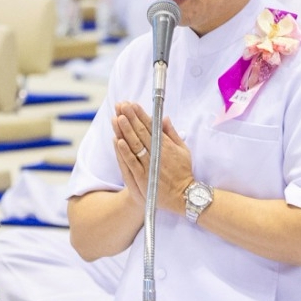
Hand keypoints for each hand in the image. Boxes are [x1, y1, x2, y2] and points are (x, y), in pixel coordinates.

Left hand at [115, 101, 194, 215]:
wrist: (183, 196)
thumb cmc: (183, 171)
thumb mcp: (183, 150)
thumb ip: (172, 133)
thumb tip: (164, 118)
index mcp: (167, 145)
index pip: (151, 126)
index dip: (140, 114)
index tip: (132, 104)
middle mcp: (157, 153)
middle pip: (140, 133)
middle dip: (130, 118)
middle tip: (121, 105)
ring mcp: (149, 165)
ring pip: (134, 145)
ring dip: (125, 131)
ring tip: (117, 118)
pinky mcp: (143, 178)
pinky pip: (132, 163)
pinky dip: (125, 152)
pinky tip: (118, 140)